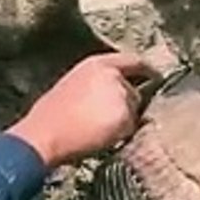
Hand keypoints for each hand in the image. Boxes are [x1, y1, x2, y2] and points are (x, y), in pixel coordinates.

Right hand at [7, 52, 155, 168]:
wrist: (45, 134)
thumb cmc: (51, 116)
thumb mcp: (72, 86)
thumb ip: (96, 84)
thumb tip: (110, 96)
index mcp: (96, 64)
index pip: (133, 61)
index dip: (146, 70)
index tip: (154, 77)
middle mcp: (113, 75)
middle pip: (134, 91)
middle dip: (126, 106)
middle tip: (105, 121)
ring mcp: (121, 95)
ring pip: (134, 112)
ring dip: (123, 121)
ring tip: (96, 130)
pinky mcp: (125, 115)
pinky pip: (131, 129)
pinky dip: (122, 136)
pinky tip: (100, 137)